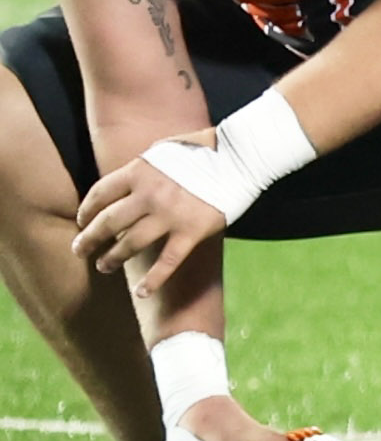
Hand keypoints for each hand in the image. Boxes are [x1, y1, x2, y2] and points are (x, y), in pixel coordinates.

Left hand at [72, 132, 228, 297]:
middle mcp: (149, 195)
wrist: (241, 157)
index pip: (100, 194)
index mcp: (139, 171)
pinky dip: (153, 280)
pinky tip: (141, 291)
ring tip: (103, 266)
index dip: (86, 211)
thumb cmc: (203, 150)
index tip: (82, 222)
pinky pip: (167, 261)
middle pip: (108, 222)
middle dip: (89, 239)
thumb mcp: (163, 150)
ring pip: (131, 243)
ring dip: (112, 258)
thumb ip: (142, 167)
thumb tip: (126, 184)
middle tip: (79, 250)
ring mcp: (170, 215)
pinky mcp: (192, 232)